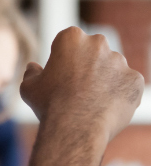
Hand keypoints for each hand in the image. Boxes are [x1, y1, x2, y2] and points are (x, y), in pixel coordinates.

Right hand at [20, 27, 142, 144]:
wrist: (75, 128)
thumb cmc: (49, 104)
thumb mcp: (29, 86)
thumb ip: (31, 72)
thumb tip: (33, 67)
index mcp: (71, 37)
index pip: (69, 41)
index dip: (64, 57)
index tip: (61, 73)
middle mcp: (98, 43)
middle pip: (94, 50)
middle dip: (87, 63)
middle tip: (77, 86)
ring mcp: (119, 61)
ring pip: (112, 67)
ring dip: (104, 78)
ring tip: (91, 101)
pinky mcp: (135, 80)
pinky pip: (127, 85)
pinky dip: (119, 94)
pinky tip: (106, 107)